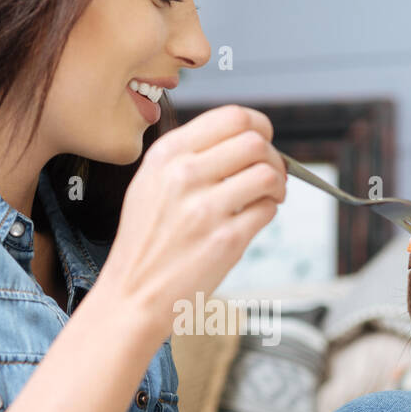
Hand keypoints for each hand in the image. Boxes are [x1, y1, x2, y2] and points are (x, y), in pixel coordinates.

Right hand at [92, 105, 287, 335]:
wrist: (132, 295)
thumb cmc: (145, 243)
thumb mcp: (150, 184)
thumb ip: (188, 156)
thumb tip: (242, 138)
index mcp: (166, 155)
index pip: (232, 117)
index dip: (259, 126)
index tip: (263, 140)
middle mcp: (183, 175)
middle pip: (256, 142)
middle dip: (273, 156)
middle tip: (270, 173)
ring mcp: (205, 208)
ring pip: (268, 174)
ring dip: (278, 184)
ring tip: (268, 196)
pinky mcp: (225, 240)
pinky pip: (267, 210)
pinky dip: (269, 211)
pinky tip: (253, 219)